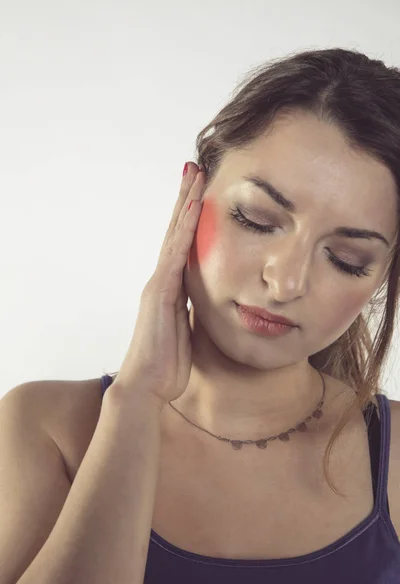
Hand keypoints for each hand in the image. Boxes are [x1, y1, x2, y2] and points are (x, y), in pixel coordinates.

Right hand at [109, 163, 204, 411]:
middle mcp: (163, 280)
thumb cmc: (166, 365)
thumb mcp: (187, 332)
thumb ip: (192, 311)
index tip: (201, 192)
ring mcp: (159, 284)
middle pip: (176, 231)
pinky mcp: (159, 293)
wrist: (146, 387)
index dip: (191, 218)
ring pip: (174, 235)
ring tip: (194, 173)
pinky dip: (184, 230)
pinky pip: (175, 255)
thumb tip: (205, 299)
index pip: (183, 246)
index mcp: (172, 289)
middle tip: (195, 167)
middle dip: (186, 198)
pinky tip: (193, 207)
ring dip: (185, 203)